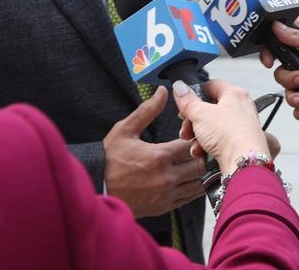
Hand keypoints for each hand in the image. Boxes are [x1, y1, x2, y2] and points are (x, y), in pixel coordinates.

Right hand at [102, 86, 207, 216]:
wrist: (98, 188)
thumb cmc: (110, 158)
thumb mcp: (125, 130)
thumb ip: (147, 111)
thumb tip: (163, 92)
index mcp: (159, 156)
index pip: (191, 145)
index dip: (195, 137)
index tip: (191, 133)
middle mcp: (166, 177)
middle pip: (198, 165)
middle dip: (200, 155)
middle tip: (198, 148)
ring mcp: (167, 194)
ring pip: (198, 184)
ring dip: (200, 173)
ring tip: (195, 163)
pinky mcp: (165, 206)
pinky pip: (189, 198)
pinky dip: (194, 188)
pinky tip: (190, 178)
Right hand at [173, 79, 271, 174]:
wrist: (244, 162)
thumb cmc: (229, 135)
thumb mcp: (200, 114)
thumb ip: (187, 100)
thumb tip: (180, 87)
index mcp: (234, 94)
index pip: (211, 86)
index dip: (195, 94)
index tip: (184, 104)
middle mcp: (241, 108)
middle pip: (210, 109)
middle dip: (194, 121)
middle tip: (186, 128)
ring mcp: (242, 126)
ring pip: (213, 127)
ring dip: (198, 136)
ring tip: (193, 144)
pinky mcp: (241, 143)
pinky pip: (220, 140)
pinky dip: (209, 146)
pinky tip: (201, 152)